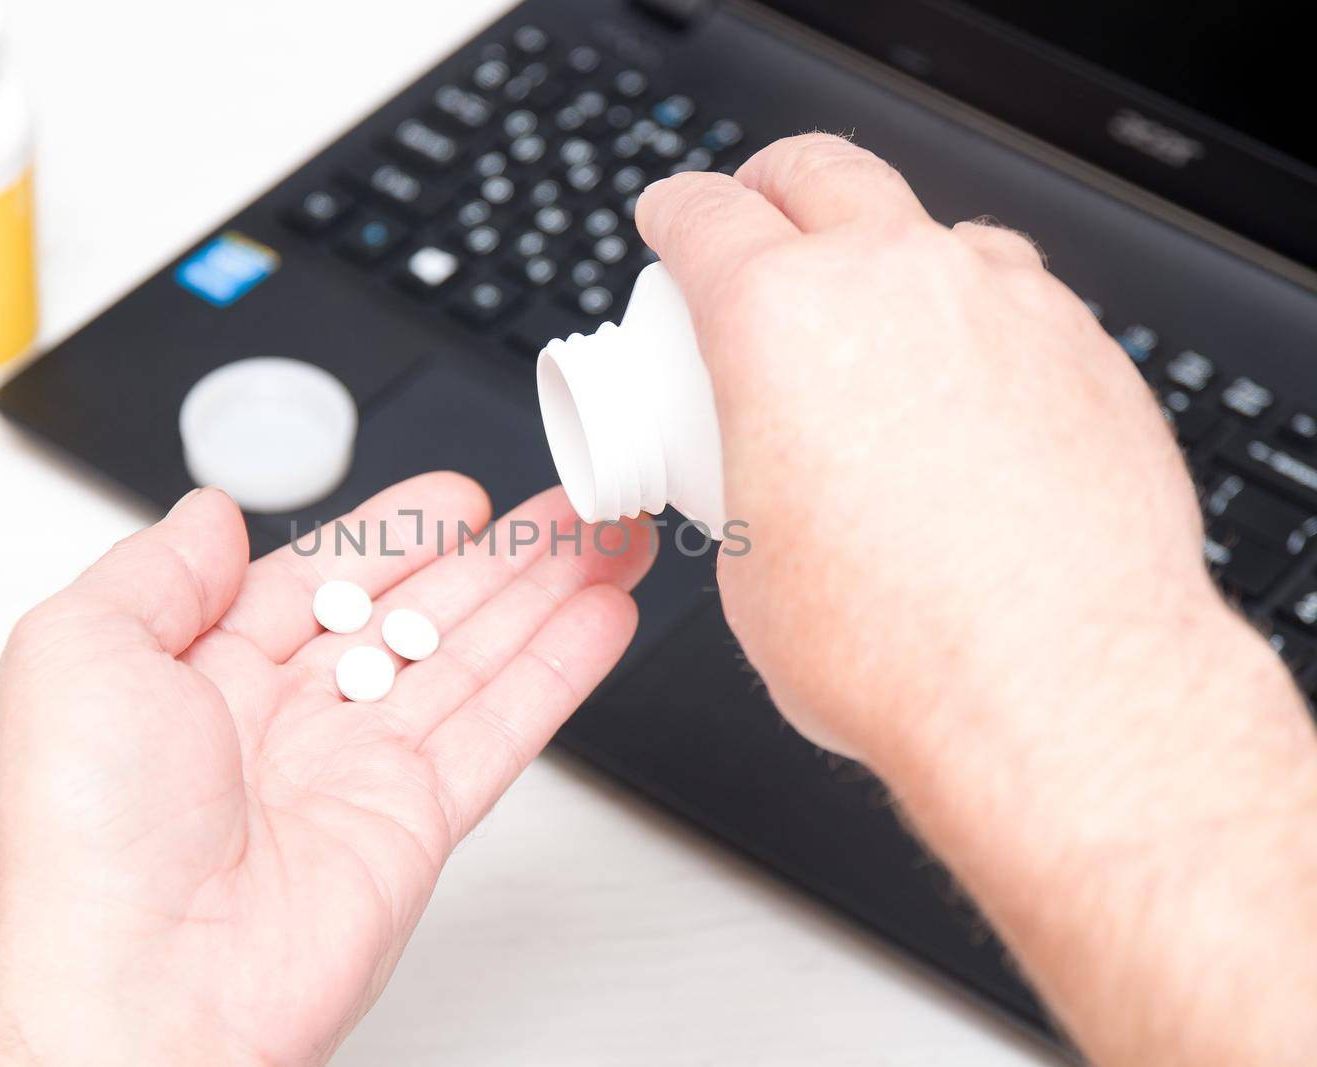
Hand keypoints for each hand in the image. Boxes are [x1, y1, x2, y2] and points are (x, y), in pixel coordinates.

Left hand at [0, 474, 651, 1065]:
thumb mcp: (70, 652)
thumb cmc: (81, 841)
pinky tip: (599, 620)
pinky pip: (499, 729)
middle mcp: (280, 723)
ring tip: (605, 543)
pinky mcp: (412, 824)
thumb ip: (151, 571)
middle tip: (563, 510)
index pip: (317, 580)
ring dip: (542, 598)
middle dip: (492, 558)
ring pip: (468, 661)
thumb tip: (210, 517)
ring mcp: (352, 773)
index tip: (454, 499)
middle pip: (411, 614)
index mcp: (196, 674)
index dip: (392, 534)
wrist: (143, 990)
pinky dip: (557, 672)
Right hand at [637, 134, 1316, 1066]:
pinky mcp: (1085, 351)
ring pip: (933, 230)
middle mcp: (894, 283)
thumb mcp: (749, 562)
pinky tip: (966, 386)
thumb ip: (747, 480)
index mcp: (779, 320)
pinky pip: (1016, 298)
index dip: (675, 211)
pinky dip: (974, 318)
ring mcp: (1004, 306)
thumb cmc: (897, 647)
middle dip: (773, 187)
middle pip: (820, 171)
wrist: (1054, 692)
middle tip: (759, 219)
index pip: (705, 214)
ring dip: (887, 252)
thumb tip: (766, 482)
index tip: (675, 220)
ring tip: (874, 316)